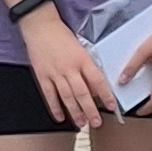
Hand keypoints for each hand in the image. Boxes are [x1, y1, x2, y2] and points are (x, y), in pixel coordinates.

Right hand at [21, 4, 119, 129]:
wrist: (40, 26)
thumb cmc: (62, 35)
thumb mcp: (81, 47)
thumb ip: (88, 66)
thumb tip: (95, 86)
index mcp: (82, 59)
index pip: (97, 80)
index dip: (105, 95)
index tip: (111, 106)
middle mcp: (70, 68)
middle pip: (82, 93)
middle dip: (90, 110)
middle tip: (96, 123)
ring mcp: (55, 73)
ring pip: (67, 97)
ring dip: (75, 112)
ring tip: (81, 124)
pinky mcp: (42, 75)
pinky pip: (49, 95)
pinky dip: (54, 108)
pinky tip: (60, 117)